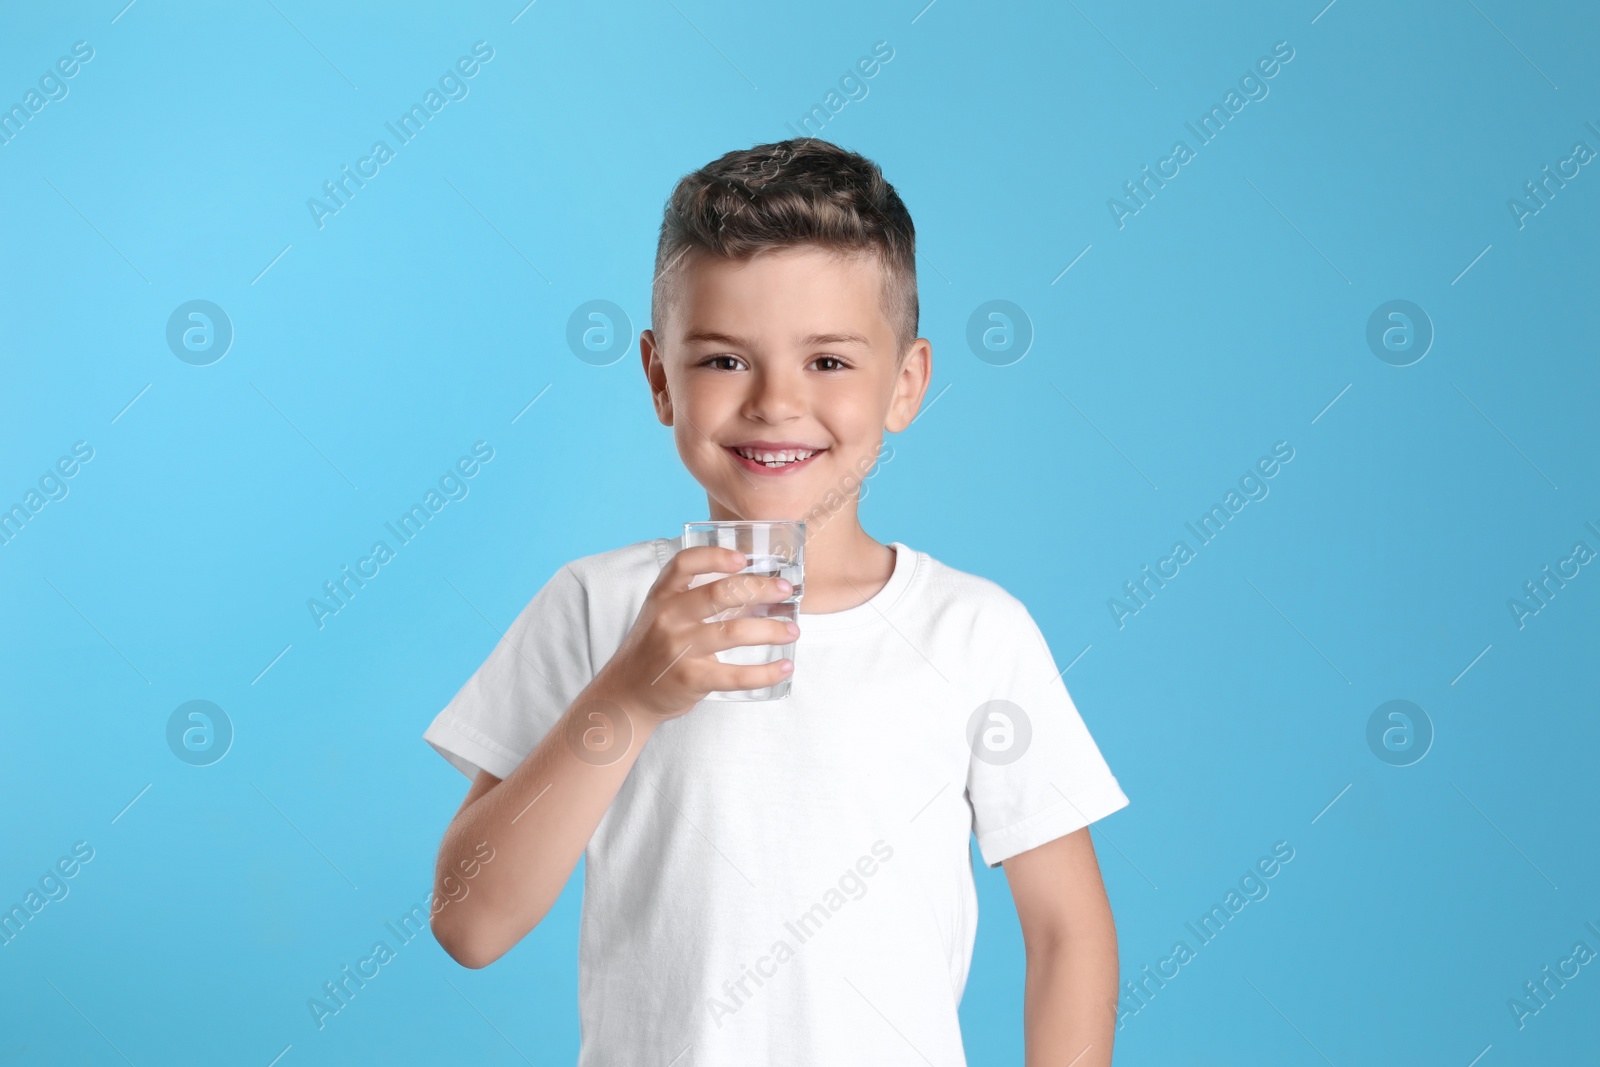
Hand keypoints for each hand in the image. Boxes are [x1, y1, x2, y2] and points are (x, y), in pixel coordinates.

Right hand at [591, 546, 797, 722]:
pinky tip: (784, 667)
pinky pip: (735, 675)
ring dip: (771, 630)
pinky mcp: (691, 679)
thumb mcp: (665, 614)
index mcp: (662, 595)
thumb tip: (759, 590)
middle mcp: (668, 617)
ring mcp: (678, 648)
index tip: (743, 558)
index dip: (715, 556)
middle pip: (718, 594)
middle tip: (785, 590)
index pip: (684, 563)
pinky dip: (765, 672)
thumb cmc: (656, 648)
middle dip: (759, 589)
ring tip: (793, 631)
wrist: (628, 693)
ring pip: (733, 633)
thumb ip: (700, 599)